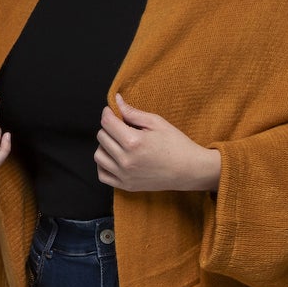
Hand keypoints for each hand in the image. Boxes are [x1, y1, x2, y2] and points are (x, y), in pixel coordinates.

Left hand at [95, 94, 220, 193]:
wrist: (189, 170)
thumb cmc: (176, 144)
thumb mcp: (157, 123)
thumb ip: (133, 113)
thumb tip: (116, 101)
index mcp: (133, 142)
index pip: (107, 123)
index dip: (108, 113)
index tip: (112, 111)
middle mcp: (126, 160)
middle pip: (101, 137)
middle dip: (108, 128)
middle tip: (121, 126)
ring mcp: (125, 175)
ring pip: (98, 155)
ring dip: (105, 145)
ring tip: (118, 142)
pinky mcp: (126, 185)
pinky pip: (102, 175)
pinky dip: (104, 164)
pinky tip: (115, 158)